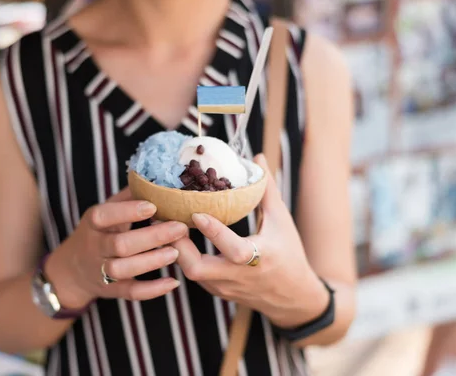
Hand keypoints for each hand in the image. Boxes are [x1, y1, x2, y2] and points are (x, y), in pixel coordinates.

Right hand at [46, 188, 187, 307]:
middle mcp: (95, 247)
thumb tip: (156, 176)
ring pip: (123, 269)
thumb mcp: (105, 211)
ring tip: (176, 252)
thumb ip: (127, 196)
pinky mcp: (111, 290)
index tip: (153, 205)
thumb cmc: (98, 232)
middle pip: (120, 244)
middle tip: (179, 228)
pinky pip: (131, 292)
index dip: (128, 211)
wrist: (72, 270)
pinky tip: (173, 282)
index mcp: (93, 223)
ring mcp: (101, 271)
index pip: (105, 216)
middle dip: (152, 237)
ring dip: (151, 262)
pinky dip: (152, 290)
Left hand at [172, 155, 328, 327]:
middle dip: (178, 245)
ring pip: (191, 273)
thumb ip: (266, 189)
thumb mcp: (281, 220)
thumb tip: (255, 157)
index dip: (214, 232)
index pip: (234, 250)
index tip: (195, 213)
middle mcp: (239, 276)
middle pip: (199, 270)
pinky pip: (194, 274)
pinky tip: (174, 235)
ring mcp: (225, 287)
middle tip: (164, 218)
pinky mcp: (217, 291)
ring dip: (176, 248)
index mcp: (260, 258)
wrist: (292, 297)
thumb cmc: (289, 254)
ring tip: (163, 222)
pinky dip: (183, 256)